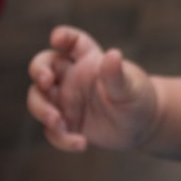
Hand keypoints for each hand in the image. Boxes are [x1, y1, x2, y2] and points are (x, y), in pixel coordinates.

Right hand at [27, 26, 158, 151]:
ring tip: (56, 121)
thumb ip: (117, 75)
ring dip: (41, 109)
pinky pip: (53, 131)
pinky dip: (61, 138)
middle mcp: (71, 77)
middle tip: (45, 81)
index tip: (57, 39)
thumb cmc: (138, 98)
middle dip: (38, 71)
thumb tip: (112, 55)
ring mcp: (65, 101)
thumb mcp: (131, 88)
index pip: (72, 42)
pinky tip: (81, 144)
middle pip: (43, 67)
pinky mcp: (67, 124)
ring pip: (38, 99)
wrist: (142, 126)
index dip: (63, 36)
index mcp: (88, 60)